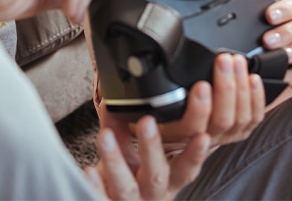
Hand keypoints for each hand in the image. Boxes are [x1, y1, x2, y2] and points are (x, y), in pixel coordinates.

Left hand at [86, 103, 209, 199]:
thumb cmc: (130, 180)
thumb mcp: (133, 155)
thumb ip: (122, 128)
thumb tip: (113, 100)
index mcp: (168, 180)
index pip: (186, 166)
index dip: (195, 154)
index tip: (202, 135)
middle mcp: (153, 194)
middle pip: (156, 173)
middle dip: (151, 147)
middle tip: (147, 121)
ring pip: (126, 186)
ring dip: (115, 160)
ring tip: (105, 135)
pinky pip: (101, 198)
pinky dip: (96, 185)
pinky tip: (89, 170)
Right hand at [155, 54, 265, 147]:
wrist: (175, 137)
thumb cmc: (162, 117)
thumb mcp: (149, 106)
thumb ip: (152, 94)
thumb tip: (146, 68)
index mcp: (179, 134)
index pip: (191, 126)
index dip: (199, 107)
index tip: (201, 84)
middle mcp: (204, 139)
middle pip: (222, 118)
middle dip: (225, 86)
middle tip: (223, 61)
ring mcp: (224, 136)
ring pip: (240, 117)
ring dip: (241, 87)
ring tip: (236, 62)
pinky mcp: (239, 131)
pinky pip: (253, 118)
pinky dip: (256, 98)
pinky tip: (253, 78)